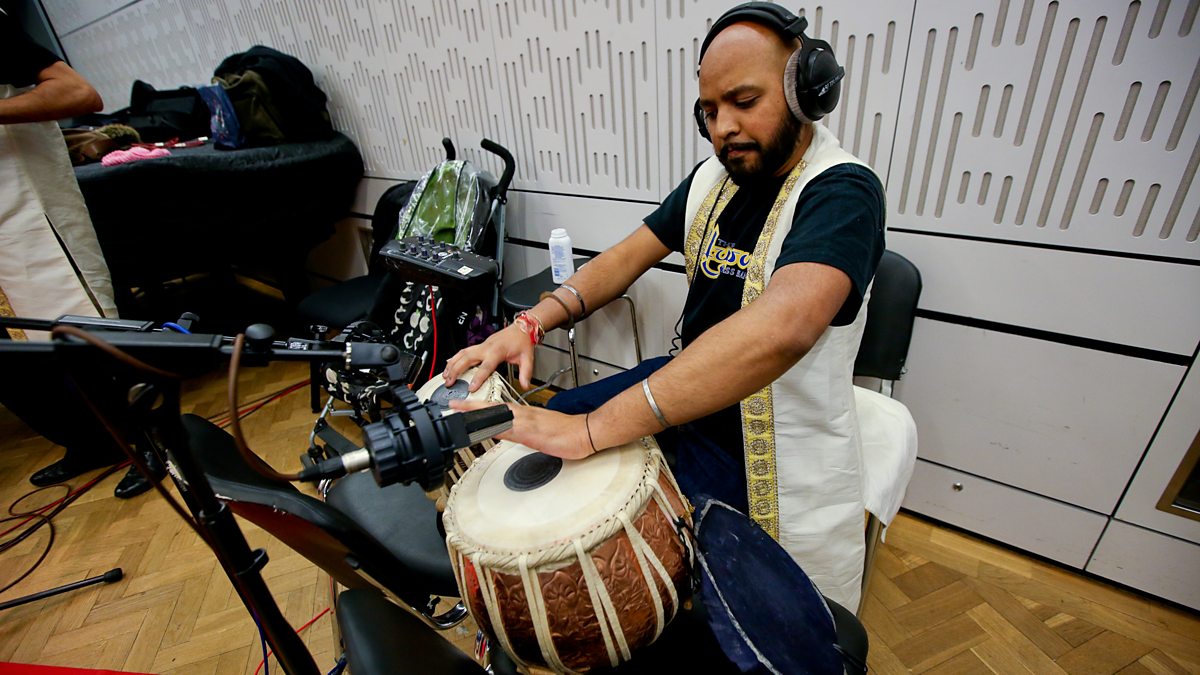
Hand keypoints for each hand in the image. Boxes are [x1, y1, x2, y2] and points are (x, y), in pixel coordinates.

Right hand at [443, 322, 535, 391]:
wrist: (522, 328)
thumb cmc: (522, 341)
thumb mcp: (527, 358)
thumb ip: (525, 373)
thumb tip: (525, 385)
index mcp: (497, 351)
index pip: (485, 367)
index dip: (477, 378)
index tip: (471, 388)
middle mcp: (486, 347)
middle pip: (467, 358)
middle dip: (456, 370)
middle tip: (449, 382)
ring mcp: (482, 345)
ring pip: (462, 353)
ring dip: (452, 364)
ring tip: (445, 376)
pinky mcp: (480, 345)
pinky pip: (464, 350)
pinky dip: (455, 357)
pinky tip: (449, 364)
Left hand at [449, 399, 593, 459]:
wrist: (586, 432)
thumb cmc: (568, 431)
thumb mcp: (542, 429)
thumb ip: (526, 429)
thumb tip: (512, 432)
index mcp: (526, 414)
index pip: (498, 408)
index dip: (479, 407)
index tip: (464, 406)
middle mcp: (524, 415)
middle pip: (493, 409)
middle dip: (472, 407)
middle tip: (453, 405)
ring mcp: (527, 423)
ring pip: (497, 416)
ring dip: (478, 414)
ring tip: (461, 412)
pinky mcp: (532, 433)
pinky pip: (509, 429)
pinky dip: (495, 427)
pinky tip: (485, 427)